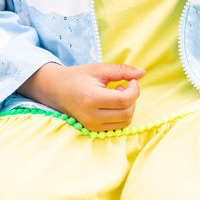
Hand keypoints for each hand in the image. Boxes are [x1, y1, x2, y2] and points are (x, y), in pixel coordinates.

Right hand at [20, 62, 145, 130]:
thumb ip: (122, 70)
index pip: (125, 100)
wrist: (56, 89)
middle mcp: (92, 116)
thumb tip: (142, 72)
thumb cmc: (79, 77)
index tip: (131, 80)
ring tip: (116, 95)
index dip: (134, 89)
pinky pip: (117, 127)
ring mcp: (91, 126)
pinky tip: (112, 105)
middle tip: (123, 86)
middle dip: (132, 99)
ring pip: (124, 122)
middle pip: (127, 113)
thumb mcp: (100, 69)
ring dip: (127, 108)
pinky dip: (120, 116)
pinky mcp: (92, 130)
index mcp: (93, 99)